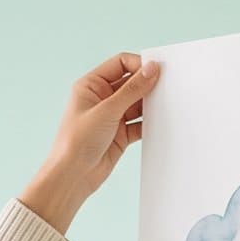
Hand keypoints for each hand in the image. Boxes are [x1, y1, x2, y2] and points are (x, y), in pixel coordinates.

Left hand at [17, 52, 162, 235]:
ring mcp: (112, 116)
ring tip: (165, 104)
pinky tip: (160, 122)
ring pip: (138, 103)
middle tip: (167, 85)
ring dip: (150, 104)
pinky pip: (140, 122)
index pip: (120, 64)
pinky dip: (149, 122)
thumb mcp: (107, 110)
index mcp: (91, 85)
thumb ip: (132, 89)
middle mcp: (101, 98)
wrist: (72, 177)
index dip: (139, 64)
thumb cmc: (77, 141)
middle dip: (148, 84)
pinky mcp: (120, 134)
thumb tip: (152, 68)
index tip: (158, 69)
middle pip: (131, 82)